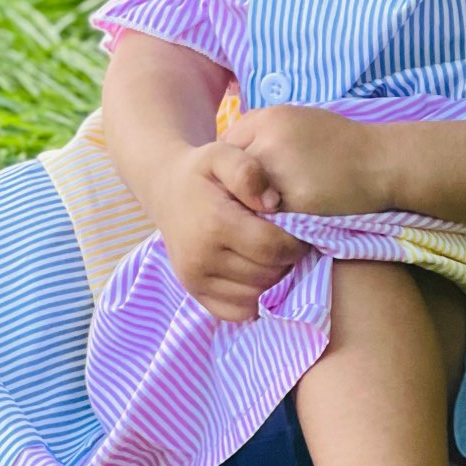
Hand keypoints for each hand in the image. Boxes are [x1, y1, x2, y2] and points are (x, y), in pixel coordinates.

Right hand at [151, 141, 311, 322]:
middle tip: (287, 242)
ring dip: (274, 280)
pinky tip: (257, 274)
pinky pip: (237, 312)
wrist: (166, 189)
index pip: (273, 248)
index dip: (295, 242)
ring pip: (256, 296)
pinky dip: (255, 299)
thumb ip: (248, 172)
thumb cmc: (201, 171)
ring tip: (273, 255)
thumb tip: (272, 203)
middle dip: (286, 260)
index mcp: (214, 224)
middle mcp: (201, 258)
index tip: (299, 229)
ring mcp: (195, 280)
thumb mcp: (223, 153)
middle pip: (268, 275)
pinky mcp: (195, 294)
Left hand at [222, 105, 389, 216]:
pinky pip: (267, 219)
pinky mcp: (295, 201)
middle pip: (229, 176)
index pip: (224, 150)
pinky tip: (280, 225)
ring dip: (250, 210)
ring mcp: (280, 171)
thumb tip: (229, 161)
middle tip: (247, 204)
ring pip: (245, 199)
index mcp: (267, 118)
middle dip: (236, 192)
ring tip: (262, 217)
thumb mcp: (298, 121)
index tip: (242, 184)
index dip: (231, 172)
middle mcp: (268, 140)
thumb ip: (261, 135)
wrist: (381, 162)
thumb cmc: (341, 143)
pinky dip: (270, 224)